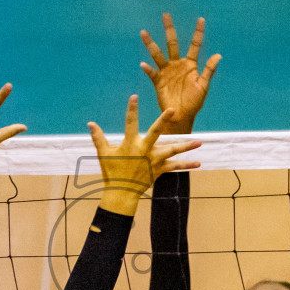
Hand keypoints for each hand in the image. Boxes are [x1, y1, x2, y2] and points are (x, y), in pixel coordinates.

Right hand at [88, 95, 201, 216]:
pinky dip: (187, 165)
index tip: (134, 97)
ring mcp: (154, 160)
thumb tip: (90, 123)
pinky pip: (175, 167)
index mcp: (130, 144)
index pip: (130, 123)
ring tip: (199, 142)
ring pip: (172, 151)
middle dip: (164, 120)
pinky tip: (199, 163)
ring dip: (186, 146)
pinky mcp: (160, 170)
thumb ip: (98, 137)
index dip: (132, 109)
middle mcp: (144, 150)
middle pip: (156, 132)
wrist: (121, 193)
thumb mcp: (103, 154)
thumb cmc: (111, 172)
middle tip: (173, 110)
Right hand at [139, 13, 221, 132]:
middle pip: (172, 43)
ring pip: (158, 54)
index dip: (198, 32)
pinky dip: (148, 69)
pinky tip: (144, 65)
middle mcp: (177, 64)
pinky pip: (152, 73)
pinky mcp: (158, 81)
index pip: (195, 45)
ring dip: (151, 44)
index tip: (201, 19)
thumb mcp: (204, 85)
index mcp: (190, 64)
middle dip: (169, 29)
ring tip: (144, 33)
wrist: (182, 116)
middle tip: (166, 15)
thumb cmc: (194, 102)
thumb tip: (218, 55)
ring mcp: (167, 72)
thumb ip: (209, 70)